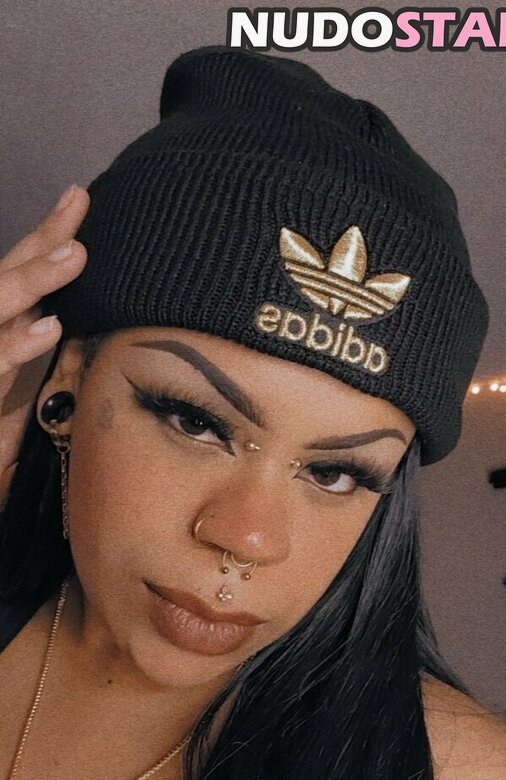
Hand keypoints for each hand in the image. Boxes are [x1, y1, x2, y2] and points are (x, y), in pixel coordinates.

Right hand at [0, 184, 88, 496]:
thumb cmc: (5, 456)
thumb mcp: (31, 404)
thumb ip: (57, 366)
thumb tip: (99, 329)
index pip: (18, 277)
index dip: (45, 237)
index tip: (79, 198)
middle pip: (3, 282)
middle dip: (38, 244)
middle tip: (77, 206)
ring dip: (30, 282)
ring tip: (73, 256)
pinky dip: (14, 347)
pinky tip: (46, 328)